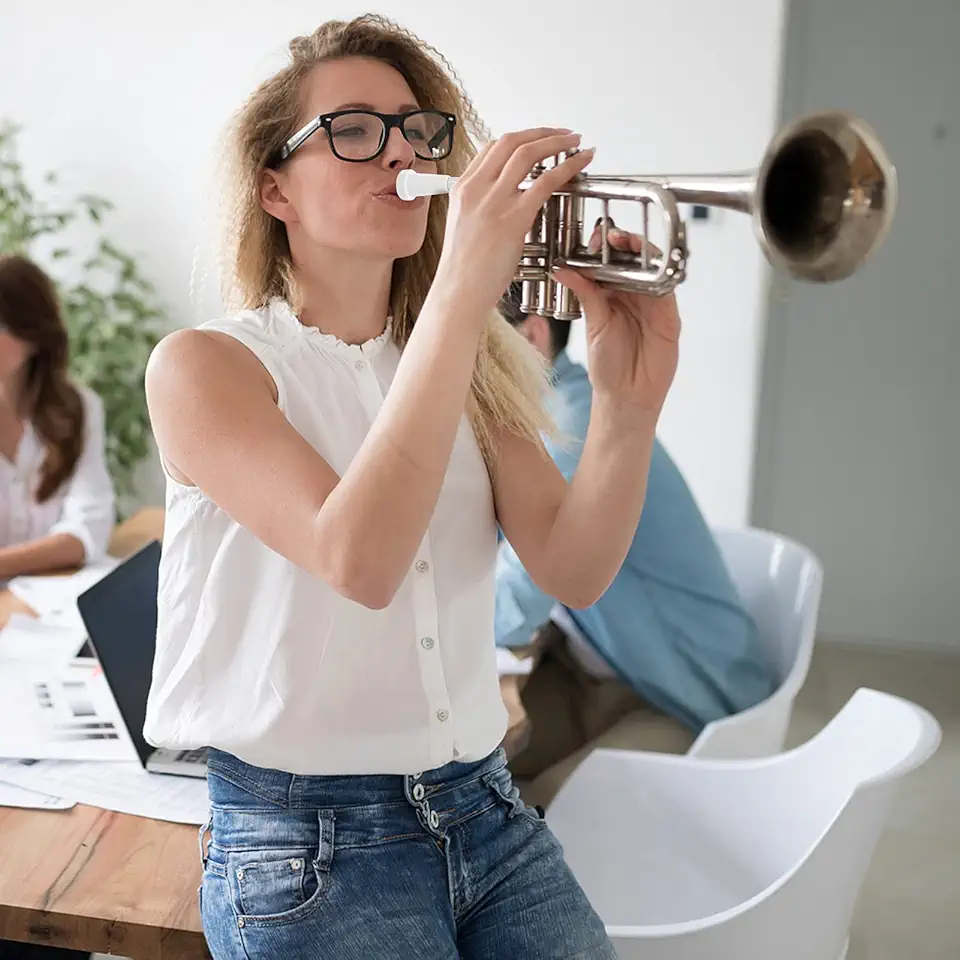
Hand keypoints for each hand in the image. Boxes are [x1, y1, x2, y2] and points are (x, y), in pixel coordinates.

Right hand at [432, 128, 595, 321]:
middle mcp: (476, 189)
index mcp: (462, 189)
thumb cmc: (464, 271)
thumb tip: (506, 199)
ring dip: (558, 141)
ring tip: (576, 143)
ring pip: (529, 153)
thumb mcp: (465, 227)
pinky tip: (581, 163)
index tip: (540, 139)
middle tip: (564, 135)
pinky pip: (546, 181)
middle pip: (512, 141)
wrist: (458, 294)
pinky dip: (569, 166)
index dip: (522, 137)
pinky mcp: (513, 219)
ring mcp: (494, 202)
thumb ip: (482, 206)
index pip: (492, 147)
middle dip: (543, 132)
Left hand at [555, 220, 680, 413]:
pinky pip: (668, 290)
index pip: (610, 262)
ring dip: (644, 254)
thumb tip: (563, 269)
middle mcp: (633, 295)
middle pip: (634, 260)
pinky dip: (662, 277)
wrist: (625, 396)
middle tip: (613, 237)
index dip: (605, 247)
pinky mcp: (669, 317)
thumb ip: (585, 294)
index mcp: (610, 295)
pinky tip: (652, 269)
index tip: (596, 238)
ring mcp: (653, 304)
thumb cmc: (607, 366)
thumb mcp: (593, 324)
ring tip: (630, 245)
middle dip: (625, 244)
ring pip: (654, 269)